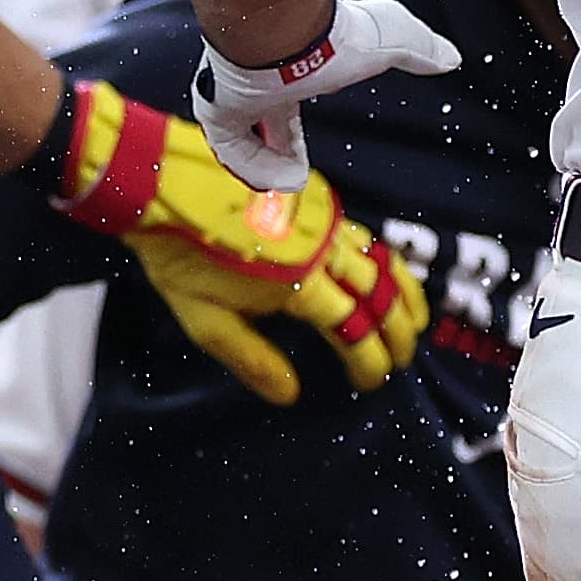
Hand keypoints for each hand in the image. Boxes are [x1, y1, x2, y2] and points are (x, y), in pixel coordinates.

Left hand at [130, 176, 430, 406]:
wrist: (163, 184)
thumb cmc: (178, 257)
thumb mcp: (203, 321)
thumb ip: (251, 358)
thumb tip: (291, 396)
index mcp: (296, 284)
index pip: (353, 331)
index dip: (370, 362)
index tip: (373, 382)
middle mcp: (321, 250)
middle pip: (380, 297)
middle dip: (397, 333)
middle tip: (403, 360)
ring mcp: (324, 220)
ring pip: (382, 261)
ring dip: (403, 295)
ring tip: (416, 321)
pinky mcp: (318, 200)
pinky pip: (365, 236)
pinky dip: (386, 261)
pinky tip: (386, 274)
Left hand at [190, 0, 460, 190]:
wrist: (285, 24)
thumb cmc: (335, 29)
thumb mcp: (390, 38)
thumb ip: (417, 49)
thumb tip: (451, 57)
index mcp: (283, 69)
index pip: (281, 106)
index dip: (289, 137)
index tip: (299, 162)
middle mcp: (251, 83)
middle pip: (255, 123)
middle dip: (272, 149)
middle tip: (289, 175)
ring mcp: (230, 96)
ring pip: (238, 142)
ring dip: (265, 164)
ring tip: (294, 181)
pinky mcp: (218, 111)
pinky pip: (231, 150)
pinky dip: (259, 168)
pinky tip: (290, 178)